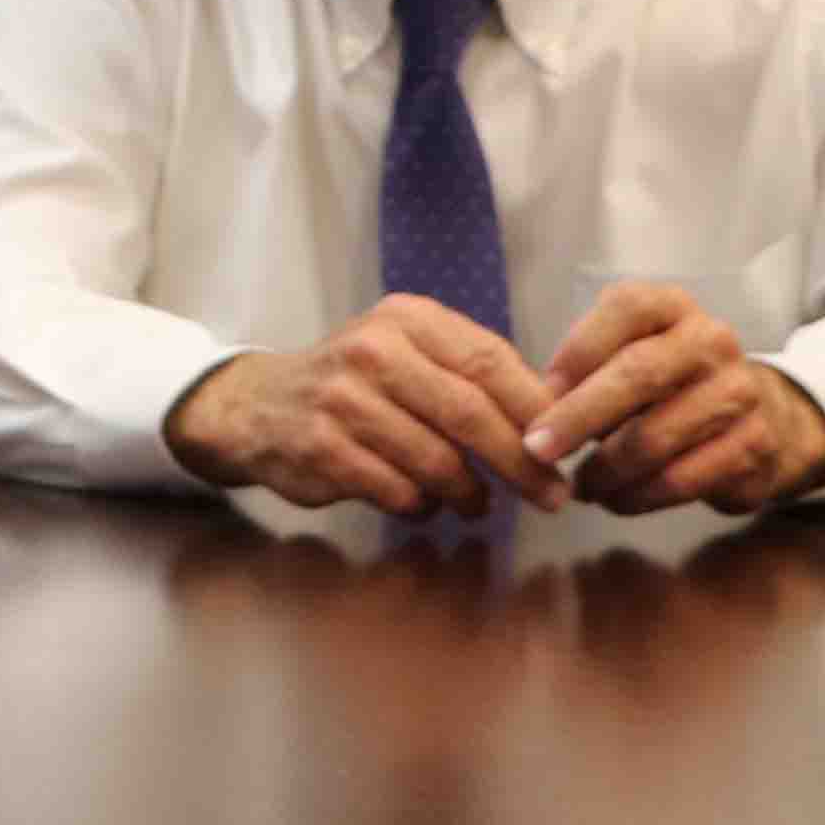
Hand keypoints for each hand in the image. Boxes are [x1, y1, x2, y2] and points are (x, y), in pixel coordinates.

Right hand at [169, 297, 557, 515]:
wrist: (256, 405)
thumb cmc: (355, 384)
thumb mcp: (409, 353)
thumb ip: (472, 373)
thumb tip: (558, 415)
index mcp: (406, 319)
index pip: (490, 362)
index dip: (536, 410)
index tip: (568, 446)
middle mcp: (372, 350)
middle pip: (469, 413)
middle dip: (521, 462)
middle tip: (552, 495)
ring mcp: (341, 399)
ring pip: (437, 461)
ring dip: (469, 493)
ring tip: (476, 504)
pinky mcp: (320, 448)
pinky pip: (398, 491)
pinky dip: (422, 506)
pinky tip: (422, 503)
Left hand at [526, 284, 824, 513]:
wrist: (758, 417)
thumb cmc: (665, 386)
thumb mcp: (626, 358)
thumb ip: (585, 371)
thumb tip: (534, 407)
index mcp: (672, 306)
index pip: (625, 308)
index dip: (577, 351)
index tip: (539, 394)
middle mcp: (711, 340)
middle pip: (638, 374)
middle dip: (577, 417)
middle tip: (537, 450)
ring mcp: (739, 391)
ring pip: (657, 435)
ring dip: (605, 469)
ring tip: (579, 487)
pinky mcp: (753, 444)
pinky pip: (682, 478)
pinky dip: (638, 496)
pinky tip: (615, 500)